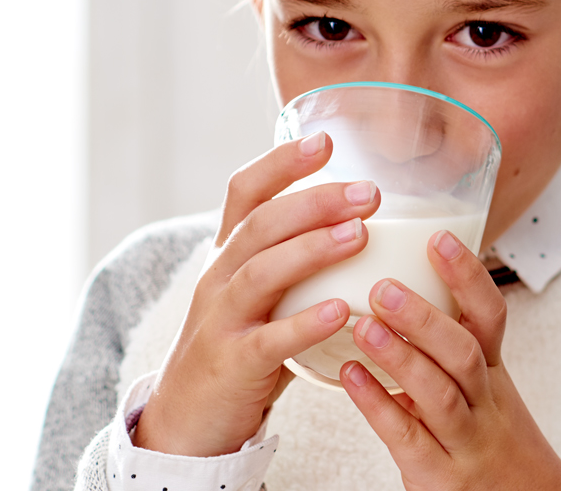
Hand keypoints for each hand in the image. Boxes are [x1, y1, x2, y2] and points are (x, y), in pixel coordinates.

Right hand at [135, 132, 380, 456]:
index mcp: (229, 253)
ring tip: (361, 234)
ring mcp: (220, 320)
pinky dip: (305, 323)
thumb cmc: (243, 345)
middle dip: (316, 201)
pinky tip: (342, 310)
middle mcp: (219, 277)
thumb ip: (302, 258)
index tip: (326, 139)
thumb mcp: (264, 292)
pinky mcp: (231, 364)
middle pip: (261, 224)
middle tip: (371, 192)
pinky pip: (268, 340)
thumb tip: (372, 219)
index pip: (245, 191)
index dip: (281, 162)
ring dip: (313, 249)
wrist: (188, 421)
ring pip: (261, 272)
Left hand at [340, 230, 560, 490]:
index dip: (467, 276)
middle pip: (465, 352)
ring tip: (364, 325)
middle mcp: (486, 402)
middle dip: (426, 317)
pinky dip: (378, 404)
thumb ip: (450, 353)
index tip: (438, 238)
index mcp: (495, 374)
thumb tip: (406, 295)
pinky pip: (408, 436)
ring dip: (401, 356)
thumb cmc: (494, 443)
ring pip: (439, 393)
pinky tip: (350, 378)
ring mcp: (465, 439)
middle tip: (384, 287)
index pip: (491, 315)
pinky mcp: (438, 474)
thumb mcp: (485, 393)